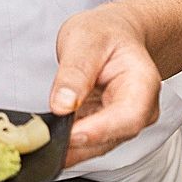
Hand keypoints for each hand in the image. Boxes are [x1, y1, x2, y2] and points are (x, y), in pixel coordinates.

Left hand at [49, 5, 161, 166]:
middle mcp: (139, 109)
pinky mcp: (103, 128)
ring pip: (96, 146)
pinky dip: (65, 143)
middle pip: (111, 137)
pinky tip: (45, 138)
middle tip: (43, 141)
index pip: (128, 116)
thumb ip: (75, 72)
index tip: (71, 134)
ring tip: (39, 141)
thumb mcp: (85, 39)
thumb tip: (63, 104)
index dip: (100, 130)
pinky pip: (85, 142)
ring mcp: (121, 122)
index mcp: (142, 83)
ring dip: (68, 148)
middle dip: (78, 144)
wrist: (113, 33)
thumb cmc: (105, 33)